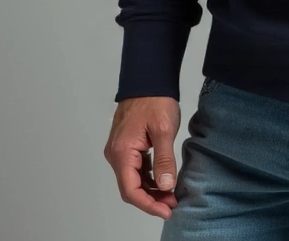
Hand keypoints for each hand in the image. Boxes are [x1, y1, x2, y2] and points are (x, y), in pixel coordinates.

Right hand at [103, 96, 181, 219]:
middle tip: (172, 203)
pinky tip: (163, 179)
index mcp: (121, 152)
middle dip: (151, 199)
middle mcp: (116, 154)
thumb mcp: (163, 130)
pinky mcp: (126, 146)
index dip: (148, 204)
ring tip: (171, 194)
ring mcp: (120, 150)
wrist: (148, 79)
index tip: (166, 210)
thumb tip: (165, 186)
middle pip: (130, 188)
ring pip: (133, 179)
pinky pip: (135, 169)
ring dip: (150, 190)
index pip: (130, 190)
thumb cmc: (154, 100)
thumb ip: (164, 160)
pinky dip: (148, 178)